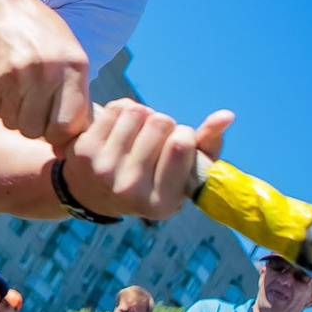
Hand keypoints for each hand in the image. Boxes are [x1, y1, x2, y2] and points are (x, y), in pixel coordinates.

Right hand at [0, 0, 91, 148]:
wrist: (5, 8)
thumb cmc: (44, 36)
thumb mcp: (72, 57)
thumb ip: (77, 93)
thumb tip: (78, 134)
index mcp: (72, 68)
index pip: (66, 125)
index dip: (60, 135)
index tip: (56, 129)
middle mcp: (45, 72)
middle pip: (35, 130)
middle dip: (35, 128)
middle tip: (36, 113)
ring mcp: (15, 75)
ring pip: (13, 123)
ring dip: (16, 117)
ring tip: (21, 97)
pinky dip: (0, 105)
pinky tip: (6, 87)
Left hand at [59, 100, 235, 221]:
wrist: (92, 192)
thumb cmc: (150, 181)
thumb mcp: (183, 175)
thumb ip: (209, 146)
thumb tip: (226, 115)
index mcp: (160, 203)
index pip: (181, 144)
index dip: (184, 135)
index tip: (178, 143)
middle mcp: (129, 190)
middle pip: (160, 124)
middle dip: (164, 125)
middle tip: (156, 139)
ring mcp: (103, 169)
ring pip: (139, 112)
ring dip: (145, 115)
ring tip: (141, 132)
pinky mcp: (85, 149)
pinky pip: (117, 108)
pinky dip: (126, 110)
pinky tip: (123, 126)